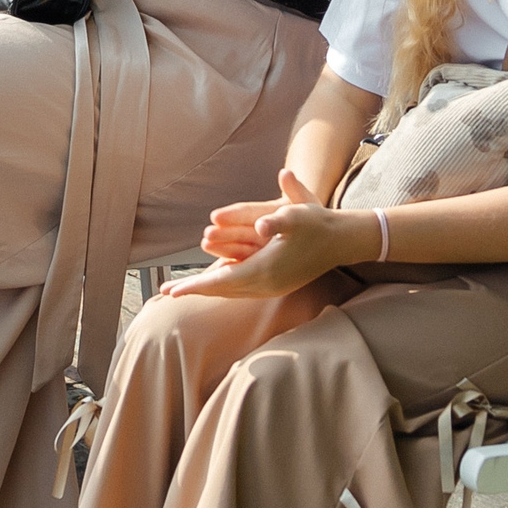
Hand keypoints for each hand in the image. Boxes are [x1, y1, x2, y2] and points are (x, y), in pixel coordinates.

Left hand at [163, 170, 363, 299]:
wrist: (342, 239)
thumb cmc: (318, 223)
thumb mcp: (298, 215)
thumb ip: (278, 218)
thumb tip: (263, 222)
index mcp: (266, 271)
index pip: (223, 282)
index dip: (196, 285)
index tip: (173, 292)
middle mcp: (266, 284)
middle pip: (222, 290)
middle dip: (194, 290)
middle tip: (165, 293)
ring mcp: (271, 287)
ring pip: (230, 291)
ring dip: (206, 289)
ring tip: (182, 289)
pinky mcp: (275, 284)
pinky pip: (240, 288)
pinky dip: (222, 286)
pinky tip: (212, 282)